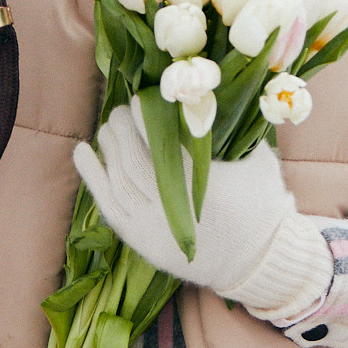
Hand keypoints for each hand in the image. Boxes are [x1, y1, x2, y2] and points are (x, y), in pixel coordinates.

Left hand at [71, 103, 328, 316]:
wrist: (259, 260)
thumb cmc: (264, 203)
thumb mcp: (259, 158)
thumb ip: (239, 126)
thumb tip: (215, 88)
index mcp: (205, 190)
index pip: (161, 149)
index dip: (143, 122)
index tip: (139, 100)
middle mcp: (173, 213)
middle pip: (133, 165)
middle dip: (122, 132)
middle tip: (121, 110)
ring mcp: (154, 231)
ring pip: (118, 184)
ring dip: (108, 150)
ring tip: (108, 126)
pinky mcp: (143, 242)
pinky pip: (109, 208)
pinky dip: (93, 178)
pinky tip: (82, 153)